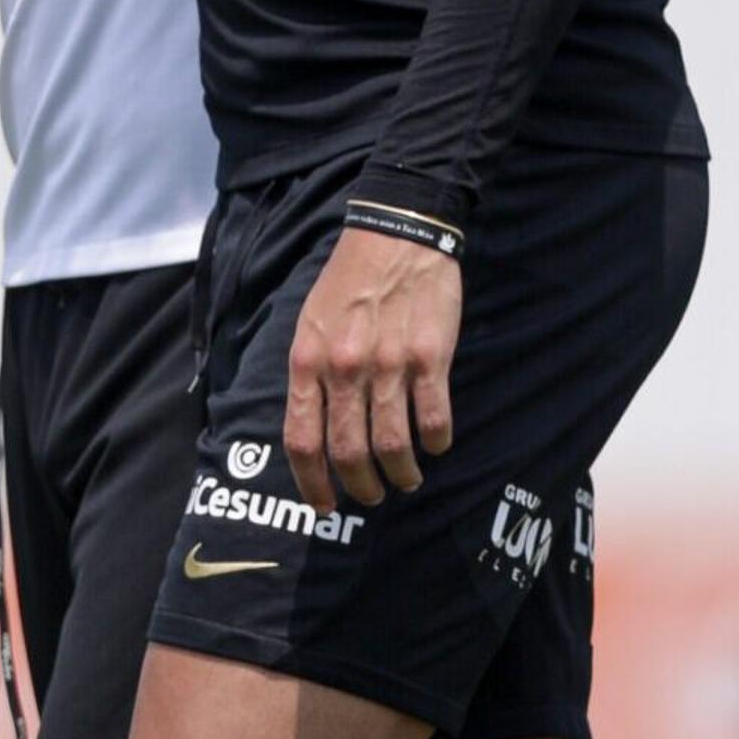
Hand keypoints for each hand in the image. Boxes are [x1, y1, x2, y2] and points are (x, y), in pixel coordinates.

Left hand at [282, 227, 460, 513]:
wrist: (396, 231)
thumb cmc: (349, 280)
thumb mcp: (310, 323)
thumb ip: (311, 375)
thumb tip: (315, 430)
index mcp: (308, 361)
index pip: (303, 441)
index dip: (312, 484)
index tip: (325, 506)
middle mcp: (345, 368)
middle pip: (349, 452)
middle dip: (361, 486)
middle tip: (372, 495)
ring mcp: (389, 364)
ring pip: (392, 445)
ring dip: (401, 473)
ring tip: (407, 478)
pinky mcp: (430, 356)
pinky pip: (433, 418)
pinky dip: (435, 441)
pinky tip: (436, 444)